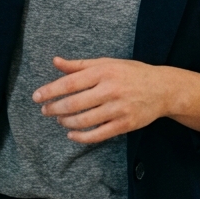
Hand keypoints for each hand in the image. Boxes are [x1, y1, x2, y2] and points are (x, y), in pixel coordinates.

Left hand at [32, 56, 199, 142]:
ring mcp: (118, 109)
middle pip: (74, 104)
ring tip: (59, 119)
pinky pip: (98, 134)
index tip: (36, 96)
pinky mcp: (124, 124)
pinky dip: (81, 136)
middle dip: (54, 108)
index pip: (70, 83)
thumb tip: (55, 61)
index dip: (50, 91)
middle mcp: (110, 90)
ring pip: (84, 120)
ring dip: (66, 122)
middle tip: (44, 110)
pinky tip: (72, 134)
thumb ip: (80, 65)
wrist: (163, 89)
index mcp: (104, 71)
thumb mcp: (107, 63)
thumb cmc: (131, 73)